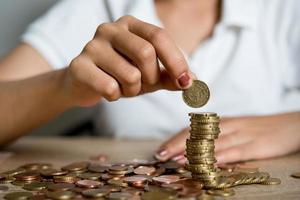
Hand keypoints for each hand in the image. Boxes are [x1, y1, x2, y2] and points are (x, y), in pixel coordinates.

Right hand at [63, 15, 193, 106]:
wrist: (83, 83)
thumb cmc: (119, 75)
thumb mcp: (148, 74)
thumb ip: (169, 76)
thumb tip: (193, 82)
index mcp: (130, 25)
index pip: (159, 36)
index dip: (176, 60)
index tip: (187, 82)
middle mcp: (110, 29)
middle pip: (146, 53)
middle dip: (151, 77)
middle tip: (144, 85)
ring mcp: (92, 46)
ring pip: (130, 75)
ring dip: (132, 90)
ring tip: (122, 87)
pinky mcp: (79, 66)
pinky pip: (110, 87)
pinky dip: (115, 96)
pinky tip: (107, 91)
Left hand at [155, 112, 299, 163]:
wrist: (291, 125)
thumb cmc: (259, 130)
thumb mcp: (235, 131)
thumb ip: (217, 138)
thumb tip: (193, 151)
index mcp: (222, 123)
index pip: (194, 130)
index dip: (175, 140)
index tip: (160, 150)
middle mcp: (228, 126)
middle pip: (199, 135)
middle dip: (177, 145)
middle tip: (160, 156)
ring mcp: (243, 134)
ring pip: (214, 142)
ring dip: (194, 152)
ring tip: (176, 160)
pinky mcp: (258, 144)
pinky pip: (237, 151)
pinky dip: (222, 156)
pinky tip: (210, 163)